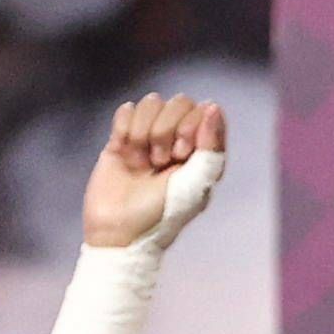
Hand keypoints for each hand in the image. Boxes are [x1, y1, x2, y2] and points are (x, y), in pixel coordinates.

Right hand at [82, 94, 227, 251]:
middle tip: (160, 161)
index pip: (203, 111)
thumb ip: (210, 149)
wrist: (119, 231)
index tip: (181, 153)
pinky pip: (127, 110)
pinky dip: (125, 128)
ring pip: (151, 102)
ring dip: (144, 131)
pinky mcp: (121, 138)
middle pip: (177, 102)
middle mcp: (177, 141)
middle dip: (166, 129)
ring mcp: (149, 137)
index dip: (191, 125)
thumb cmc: (163, 215)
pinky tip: (124, 152)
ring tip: (142, 162)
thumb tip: (214, 106)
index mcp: (200, 152)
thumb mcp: (195, 187)